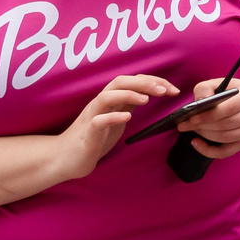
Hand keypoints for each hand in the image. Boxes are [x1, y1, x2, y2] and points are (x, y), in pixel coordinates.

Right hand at [56, 72, 176, 182]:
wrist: (67, 158)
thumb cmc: (94, 137)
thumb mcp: (117, 118)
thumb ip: (129, 105)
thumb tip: (149, 94)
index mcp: (110, 100)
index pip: (131, 81)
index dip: (153, 81)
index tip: (173, 89)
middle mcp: (100, 104)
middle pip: (119, 82)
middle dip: (144, 83)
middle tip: (165, 90)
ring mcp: (92, 117)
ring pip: (106, 97)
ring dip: (128, 95)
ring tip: (146, 99)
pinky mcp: (87, 134)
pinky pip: (97, 122)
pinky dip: (112, 117)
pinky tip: (127, 117)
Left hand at [184, 76, 239, 158]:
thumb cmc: (230, 91)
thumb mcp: (218, 83)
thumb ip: (205, 89)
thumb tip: (199, 102)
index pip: (228, 108)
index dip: (208, 115)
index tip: (191, 119)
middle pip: (227, 124)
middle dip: (203, 126)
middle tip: (185, 125)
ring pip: (226, 137)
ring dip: (205, 135)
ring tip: (192, 129)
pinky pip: (227, 151)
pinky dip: (209, 150)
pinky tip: (196, 143)